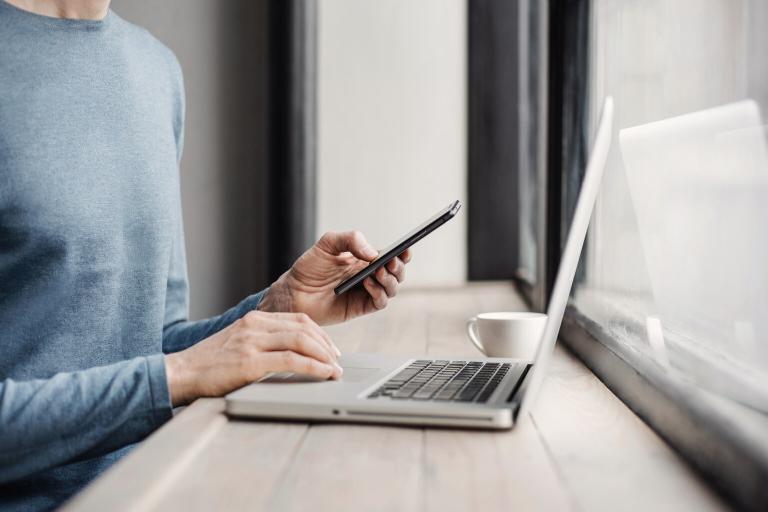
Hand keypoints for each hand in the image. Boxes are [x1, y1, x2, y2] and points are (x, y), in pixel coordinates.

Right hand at [165, 310, 342, 405]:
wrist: (180, 373)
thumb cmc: (209, 364)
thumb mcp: (239, 344)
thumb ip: (263, 343)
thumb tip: (293, 354)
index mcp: (254, 319)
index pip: (299, 319)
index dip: (320, 335)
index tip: (331, 349)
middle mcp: (255, 325)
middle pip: (305, 328)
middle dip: (327, 346)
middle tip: (338, 362)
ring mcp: (252, 342)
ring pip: (302, 341)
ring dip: (325, 357)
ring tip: (334, 371)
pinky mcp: (250, 362)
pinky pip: (292, 361)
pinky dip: (313, 368)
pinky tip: (323, 375)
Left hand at [258, 231, 411, 324]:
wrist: (293, 292)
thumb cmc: (309, 268)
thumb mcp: (327, 244)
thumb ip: (350, 240)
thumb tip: (373, 253)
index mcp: (364, 259)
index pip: (391, 256)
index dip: (402, 253)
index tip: (404, 249)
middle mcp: (369, 275)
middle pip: (397, 273)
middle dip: (398, 267)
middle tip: (390, 263)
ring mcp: (366, 292)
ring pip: (392, 288)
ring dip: (389, 280)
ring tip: (376, 274)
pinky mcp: (360, 308)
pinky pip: (380, 302)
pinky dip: (379, 293)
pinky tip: (368, 285)